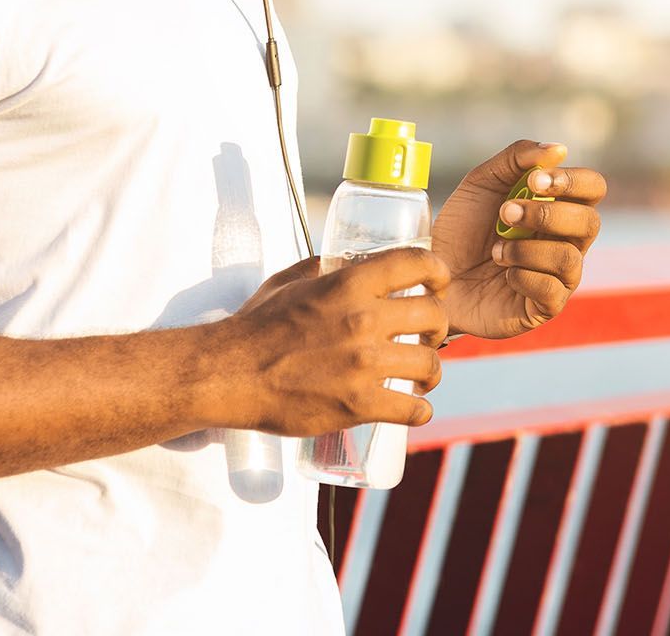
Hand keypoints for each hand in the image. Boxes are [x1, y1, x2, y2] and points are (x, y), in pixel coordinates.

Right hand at [220, 247, 450, 435]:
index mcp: (349, 284)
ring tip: (422, 376)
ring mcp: (363, 365)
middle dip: (438, 326)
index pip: (417, 264)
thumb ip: (324, 268)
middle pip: (434, 315)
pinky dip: (420, 410)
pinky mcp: (357, 405)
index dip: (438, 271)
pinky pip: (413, 409)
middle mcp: (363, 320)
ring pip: (430, 364)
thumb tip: (343, 260)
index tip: (439, 283)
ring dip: (431, 371)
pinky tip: (415, 407)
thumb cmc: (256, 326)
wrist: (229, 374)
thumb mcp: (290, 281)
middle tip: (428, 335)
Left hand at [429, 140, 604, 339]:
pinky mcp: (544, 306)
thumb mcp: (482, 183)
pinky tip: (503, 272)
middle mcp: (566, 241)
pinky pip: (552, 290)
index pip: (592, 188)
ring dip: (527, 248)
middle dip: (546, 214)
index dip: (572, 181)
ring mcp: (559, 276)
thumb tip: (559, 149)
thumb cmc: (462, 229)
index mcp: (558, 207)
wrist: (434, 274)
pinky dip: (523, 276)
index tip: (536, 180)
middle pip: (590, 223)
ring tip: (496, 250)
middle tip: (505, 212)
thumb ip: (517, 159)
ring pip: (570, 258)